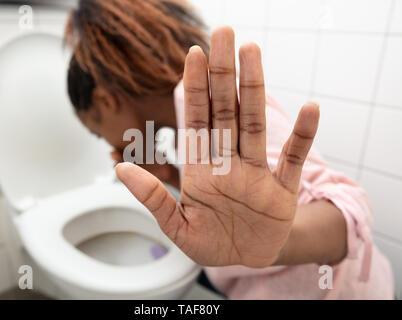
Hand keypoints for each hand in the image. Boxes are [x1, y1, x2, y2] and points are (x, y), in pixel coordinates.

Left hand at [116, 26, 319, 267]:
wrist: (244, 262)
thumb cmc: (210, 242)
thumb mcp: (176, 226)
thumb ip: (152, 196)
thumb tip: (120, 167)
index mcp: (202, 169)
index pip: (197, 119)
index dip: (195, 88)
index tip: (193, 54)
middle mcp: (229, 162)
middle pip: (225, 109)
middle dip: (222, 73)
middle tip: (222, 33)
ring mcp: (257, 173)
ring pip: (254, 123)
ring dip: (254, 88)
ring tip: (252, 52)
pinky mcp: (282, 190)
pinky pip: (293, 158)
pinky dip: (303, 136)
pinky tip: (310, 109)